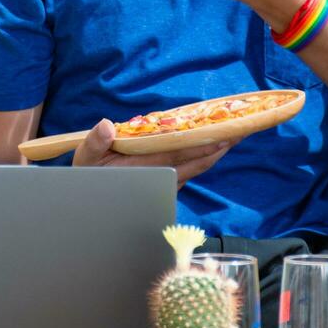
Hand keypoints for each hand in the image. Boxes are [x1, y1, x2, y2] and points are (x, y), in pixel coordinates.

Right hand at [72, 119, 235, 187]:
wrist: (90, 201)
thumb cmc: (88, 176)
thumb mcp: (85, 158)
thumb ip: (96, 142)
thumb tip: (106, 126)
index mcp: (144, 169)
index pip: (180, 155)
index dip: (204, 145)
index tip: (225, 134)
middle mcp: (160, 178)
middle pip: (197, 162)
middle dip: (219, 146)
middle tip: (242, 129)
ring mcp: (165, 183)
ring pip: (196, 167)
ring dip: (215, 151)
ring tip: (233, 134)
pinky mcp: (166, 183)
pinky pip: (190, 169)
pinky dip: (203, 156)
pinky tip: (213, 145)